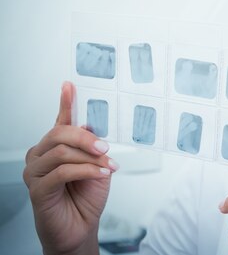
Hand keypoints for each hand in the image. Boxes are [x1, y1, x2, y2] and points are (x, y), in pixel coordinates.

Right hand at [23, 82, 116, 254]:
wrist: (80, 227)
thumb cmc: (86, 197)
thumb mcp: (97, 165)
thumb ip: (93, 146)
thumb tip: (91, 126)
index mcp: (56, 146)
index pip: (60, 120)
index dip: (65, 102)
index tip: (69, 85)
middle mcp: (41, 155)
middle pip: (59, 134)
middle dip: (86, 138)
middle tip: (105, 147)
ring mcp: (35, 172)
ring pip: (61, 152)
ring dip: (90, 158)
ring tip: (108, 166)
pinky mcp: (37, 189)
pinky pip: (62, 172)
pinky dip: (86, 170)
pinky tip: (101, 173)